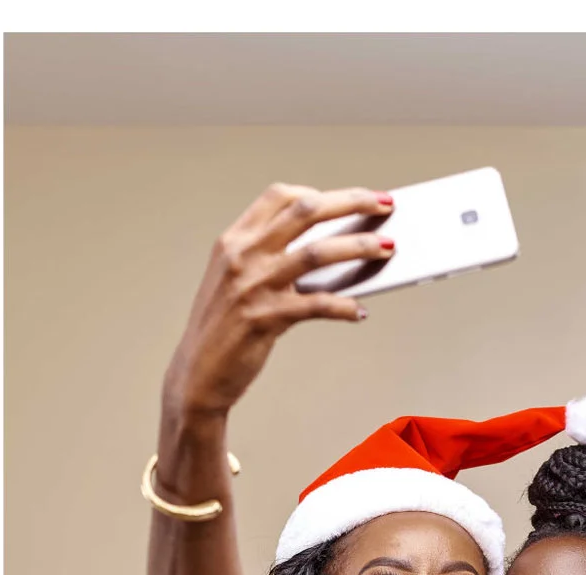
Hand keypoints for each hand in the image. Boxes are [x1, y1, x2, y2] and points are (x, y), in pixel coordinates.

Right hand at [161, 184, 395, 424]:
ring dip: (360, 247)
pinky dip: (345, 307)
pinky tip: (360, 311)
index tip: (352, 198)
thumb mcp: (237, 279)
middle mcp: (243, 254)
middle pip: (306, 211)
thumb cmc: (224, 325)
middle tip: (385, 204)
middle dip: (352, 202)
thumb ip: (271, 258)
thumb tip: (331, 249)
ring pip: (319, 252)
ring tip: (388, 249)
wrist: (197, 372)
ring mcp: (254, 284)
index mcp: (234, 239)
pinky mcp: (266, 318)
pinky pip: (319, 305)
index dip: (321, 192)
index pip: (280, 197)